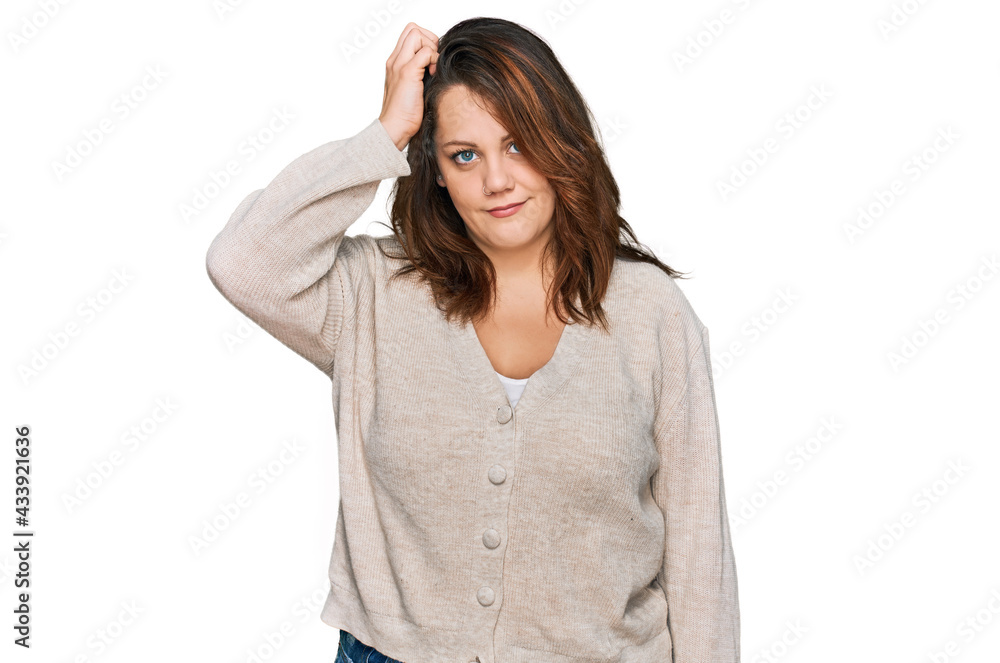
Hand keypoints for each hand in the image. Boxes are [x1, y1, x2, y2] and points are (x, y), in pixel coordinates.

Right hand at [379, 22, 438, 150]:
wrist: (394, 128)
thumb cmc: (405, 114)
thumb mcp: (413, 88)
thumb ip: (420, 74)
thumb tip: (436, 67)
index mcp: (394, 62)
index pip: (409, 34)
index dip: (424, 41)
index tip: (430, 61)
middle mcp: (395, 60)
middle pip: (412, 28)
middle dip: (428, 39)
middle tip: (432, 61)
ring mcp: (399, 64)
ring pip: (417, 34)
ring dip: (431, 48)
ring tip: (431, 68)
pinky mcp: (407, 72)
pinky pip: (425, 52)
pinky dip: (433, 59)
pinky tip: (432, 75)